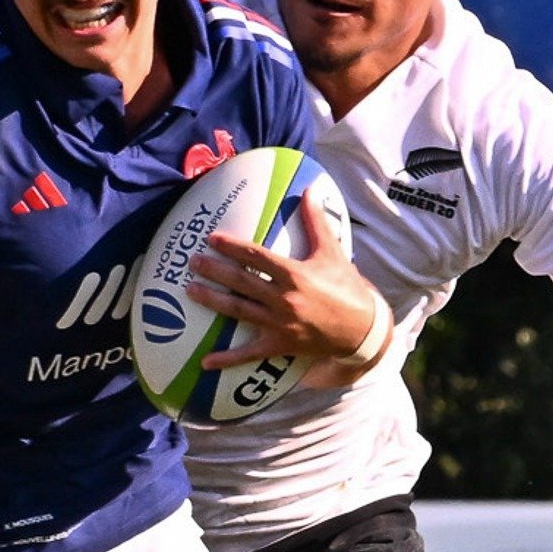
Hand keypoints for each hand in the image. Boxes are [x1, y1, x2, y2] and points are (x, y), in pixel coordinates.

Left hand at [186, 205, 378, 367]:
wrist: (362, 329)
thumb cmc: (345, 287)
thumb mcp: (332, 252)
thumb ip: (317, 221)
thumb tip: (311, 189)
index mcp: (295, 274)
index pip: (257, 257)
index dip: (233, 247)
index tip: (213, 238)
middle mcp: (284, 299)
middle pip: (242, 282)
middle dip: (215, 271)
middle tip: (193, 262)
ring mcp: (280, 324)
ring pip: (239, 311)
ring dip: (213, 301)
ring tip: (191, 290)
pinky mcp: (279, 345)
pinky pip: (249, 354)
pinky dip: (226, 360)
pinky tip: (205, 362)